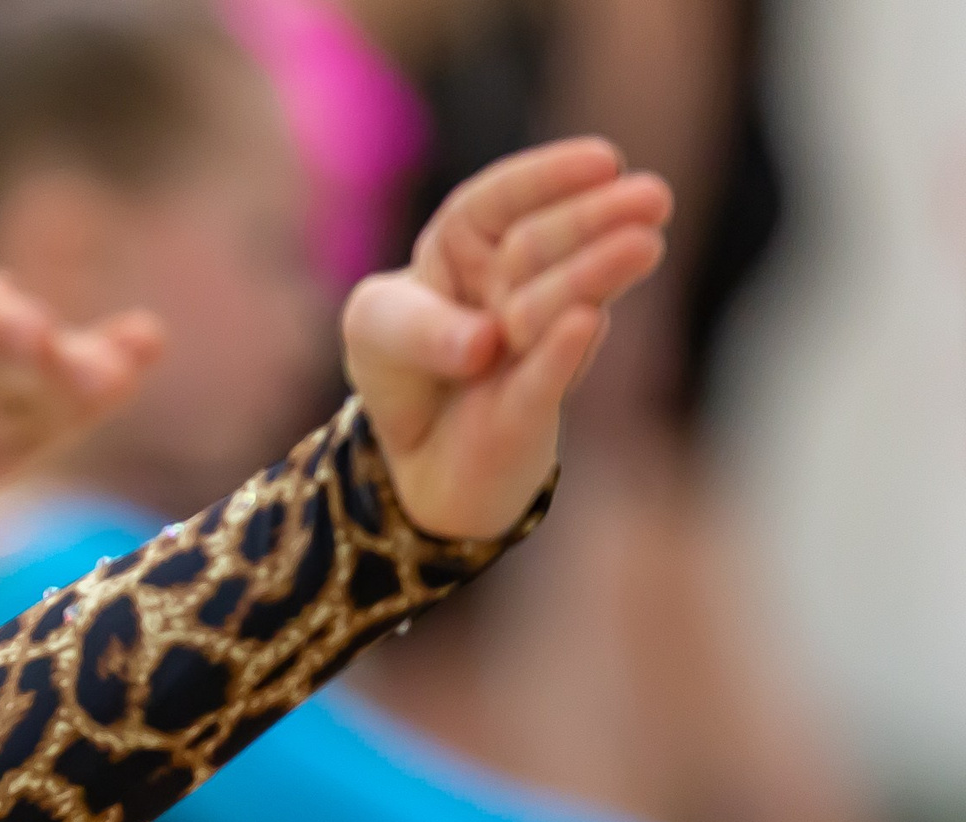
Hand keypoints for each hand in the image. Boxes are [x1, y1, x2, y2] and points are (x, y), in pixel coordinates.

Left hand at [344, 137, 673, 538]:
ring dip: (595, 272)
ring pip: (559, 303)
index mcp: (469, 244)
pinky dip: (560, 352)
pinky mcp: (533, 407)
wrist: (418, 456)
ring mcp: (533, 344)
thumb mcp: (373, 329)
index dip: (549, 178)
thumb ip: (411, 325)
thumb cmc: (400, 366)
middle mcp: (511, 286)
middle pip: (542, 245)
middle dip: (592, 220)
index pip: (503, 200)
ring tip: (643, 247)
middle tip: (652, 198)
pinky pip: (544, 378)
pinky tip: (584, 322)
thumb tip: (483, 342)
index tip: (603, 161)